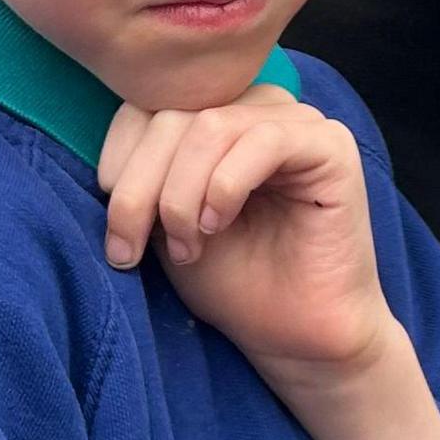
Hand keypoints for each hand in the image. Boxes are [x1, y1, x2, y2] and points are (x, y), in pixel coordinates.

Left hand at [95, 85, 389, 377]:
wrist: (293, 336)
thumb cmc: (234, 280)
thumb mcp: (165, 223)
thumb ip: (143, 178)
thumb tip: (108, 161)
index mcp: (217, 115)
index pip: (150, 104)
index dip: (119, 158)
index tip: (116, 230)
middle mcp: (256, 107)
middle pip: (174, 115)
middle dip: (141, 188)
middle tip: (133, 248)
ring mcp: (297, 121)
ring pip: (211, 126)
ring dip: (181, 194)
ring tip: (188, 246)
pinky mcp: (330, 146)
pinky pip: (264, 141)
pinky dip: (226, 185)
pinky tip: (218, 224)